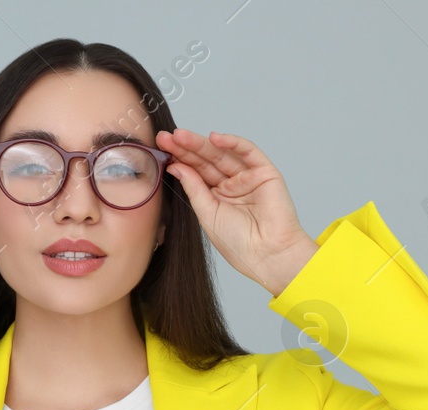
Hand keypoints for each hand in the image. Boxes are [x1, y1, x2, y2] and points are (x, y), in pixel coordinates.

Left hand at [156, 127, 320, 297]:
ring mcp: (248, 177)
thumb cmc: (239, 244)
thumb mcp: (207, 214)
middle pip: (206, 160)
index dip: (179, 158)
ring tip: (181, 136)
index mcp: (217, 196)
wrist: (267, 255)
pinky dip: (233, 142)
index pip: (196, 171)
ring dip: (202, 143)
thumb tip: (176, 166)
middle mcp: (232, 184)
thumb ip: (194, 188)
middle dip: (186, 148)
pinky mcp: (265, 172)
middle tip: (165, 138)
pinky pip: (248, 152)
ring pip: (223, 154)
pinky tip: (214, 138)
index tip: (161, 147)